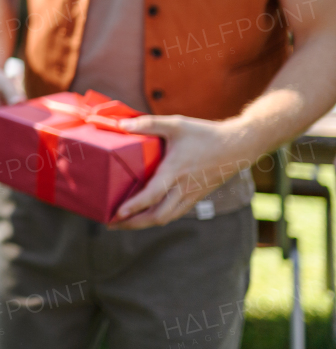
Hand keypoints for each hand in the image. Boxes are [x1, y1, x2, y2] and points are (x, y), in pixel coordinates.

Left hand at [111, 115, 255, 228]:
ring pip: (166, 217)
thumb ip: (148, 124)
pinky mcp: (196, 196)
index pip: (153, 194)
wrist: (238, 146)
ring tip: (123, 224)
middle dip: (133, 223)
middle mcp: (183, 187)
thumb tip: (121, 125)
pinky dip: (158, 218)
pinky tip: (146, 216)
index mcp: (176, 170)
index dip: (135, 206)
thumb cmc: (205, 134)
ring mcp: (191, 194)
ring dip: (144, 223)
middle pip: (158, 215)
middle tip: (111, 224)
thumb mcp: (176, 124)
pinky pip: (175, 213)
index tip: (118, 213)